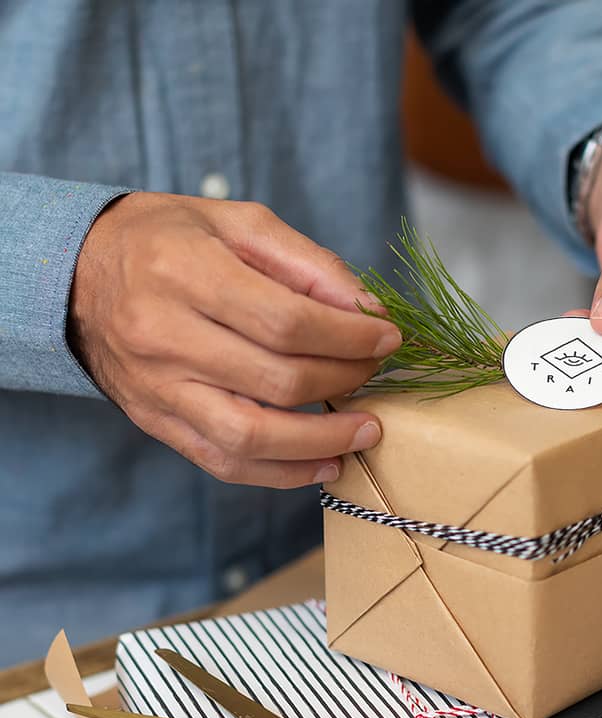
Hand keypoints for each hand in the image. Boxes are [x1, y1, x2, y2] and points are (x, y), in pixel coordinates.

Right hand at [69, 192, 397, 486]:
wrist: (76, 274)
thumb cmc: (169, 240)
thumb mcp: (237, 222)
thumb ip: (307, 263)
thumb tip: (368, 311)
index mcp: (184, 272)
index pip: (287, 321)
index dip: (350, 336)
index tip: (387, 337)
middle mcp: (163, 335)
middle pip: (278, 379)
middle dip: (345, 380)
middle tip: (375, 373)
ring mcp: (157, 388)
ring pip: (251, 435)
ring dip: (322, 441)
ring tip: (366, 431)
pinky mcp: (156, 422)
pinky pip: (224, 462)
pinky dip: (282, 473)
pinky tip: (325, 463)